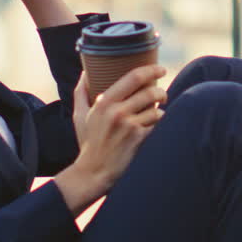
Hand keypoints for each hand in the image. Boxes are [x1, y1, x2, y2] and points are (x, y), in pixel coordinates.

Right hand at [60, 65, 166, 208]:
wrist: (93, 172)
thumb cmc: (88, 143)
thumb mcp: (80, 116)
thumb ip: (81, 92)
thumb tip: (85, 72)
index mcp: (104, 102)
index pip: (133, 77)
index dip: (151, 70)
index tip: (160, 69)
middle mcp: (117, 112)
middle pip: (150, 92)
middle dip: (161, 92)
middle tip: (162, 95)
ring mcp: (129, 126)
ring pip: (157, 110)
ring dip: (161, 111)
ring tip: (157, 113)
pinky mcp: (139, 140)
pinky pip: (158, 125)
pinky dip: (160, 124)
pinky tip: (156, 127)